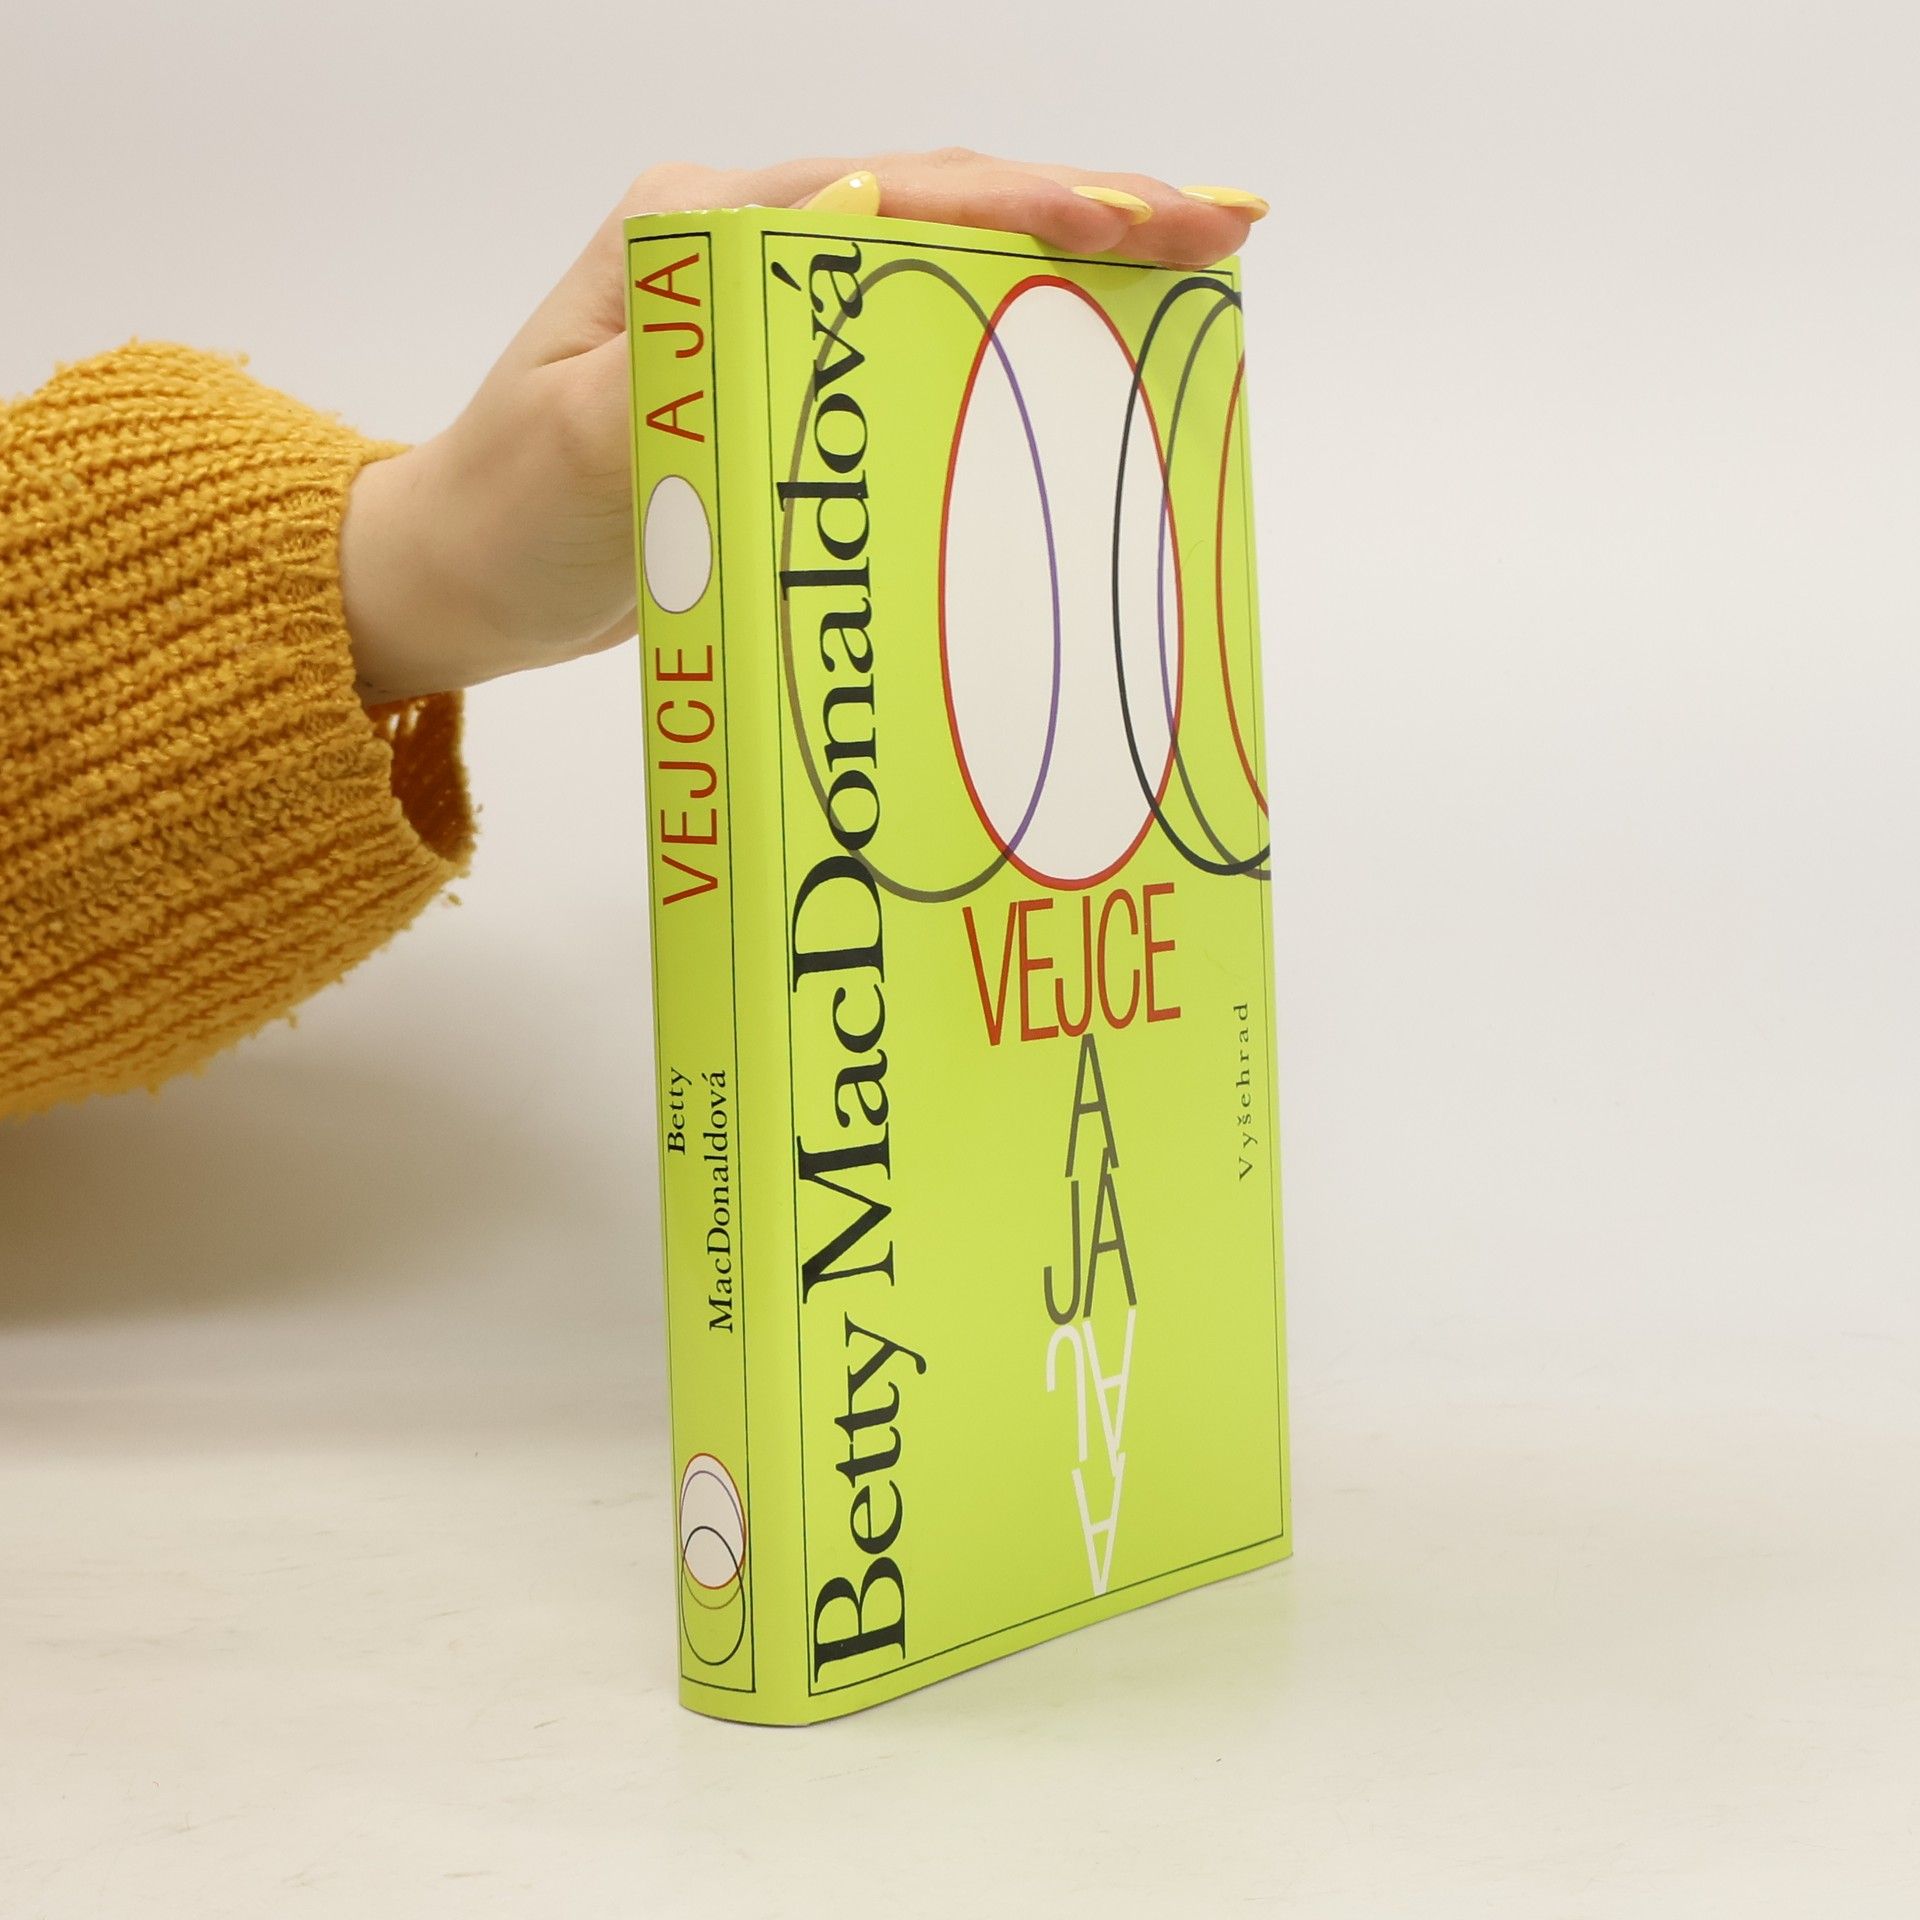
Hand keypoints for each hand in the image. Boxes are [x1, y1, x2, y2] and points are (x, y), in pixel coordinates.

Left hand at [340, 150, 1267, 703]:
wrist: (466, 575)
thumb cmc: (512, 517)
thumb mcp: (588, 445)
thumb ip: (702, 352)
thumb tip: (852, 259)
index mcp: (701, 231)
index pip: (896, 192)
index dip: (1030, 203)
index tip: (1146, 219)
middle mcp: (744, 244)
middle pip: (944, 203)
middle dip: (1086, 209)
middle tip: (1221, 229)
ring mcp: (769, 303)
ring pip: (944, 259)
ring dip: (1066, 263)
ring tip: (1188, 269)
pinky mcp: (787, 371)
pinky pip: (918, 332)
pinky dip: (1009, 332)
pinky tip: (1084, 349)